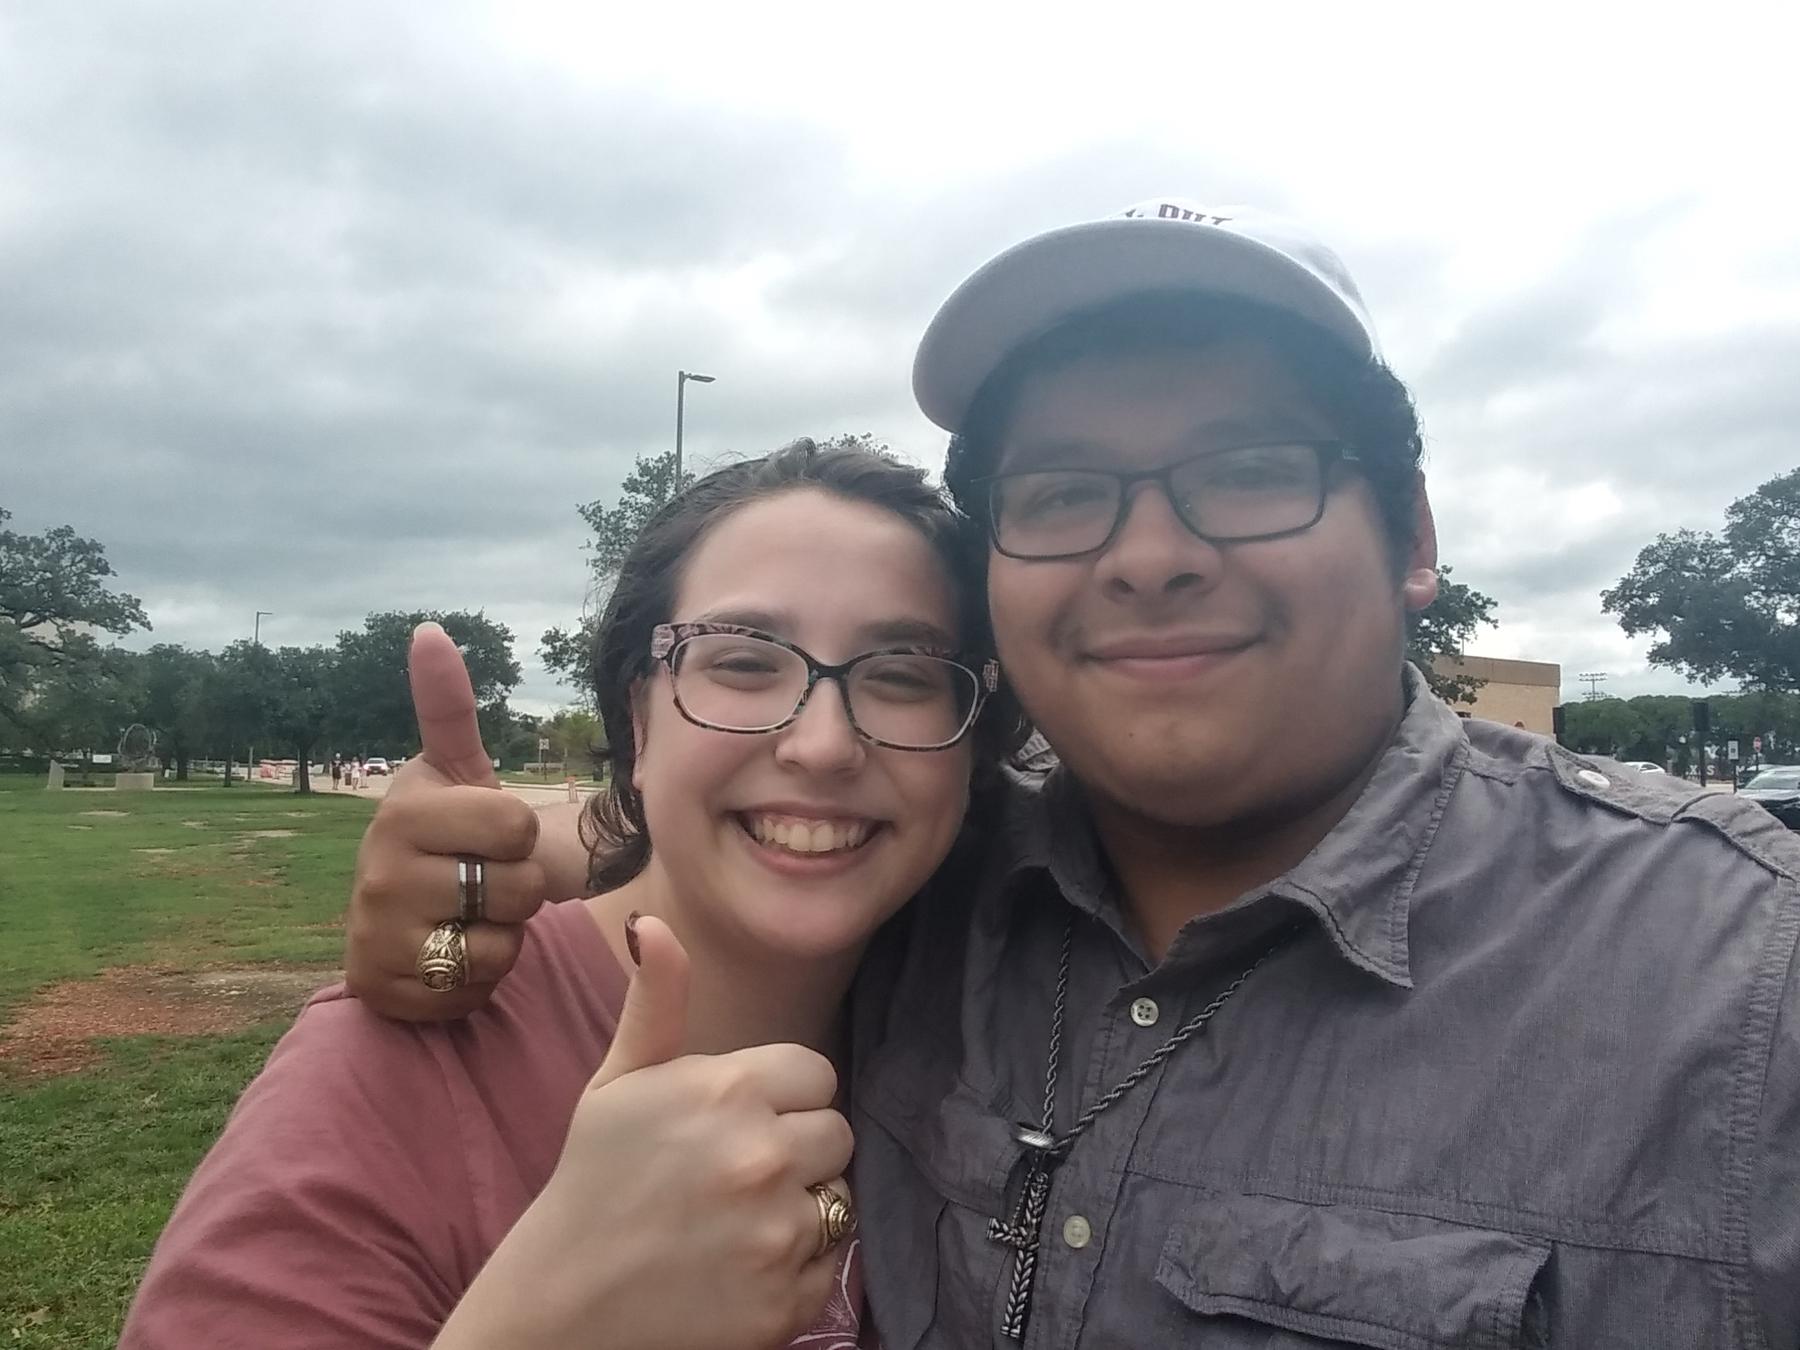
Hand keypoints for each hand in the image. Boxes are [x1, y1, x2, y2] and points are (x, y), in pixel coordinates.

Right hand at [344, 623, 582, 1019]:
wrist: (408, 918)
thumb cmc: (448, 836)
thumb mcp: (456, 771)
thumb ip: (448, 707)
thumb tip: (428, 628)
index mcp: (402, 810)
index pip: (516, 824)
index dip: (520, 836)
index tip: (487, 836)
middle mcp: (377, 873)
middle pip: (517, 886)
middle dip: (518, 890)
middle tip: (481, 883)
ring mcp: (376, 936)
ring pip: (501, 942)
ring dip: (503, 935)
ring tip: (468, 918)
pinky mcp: (383, 988)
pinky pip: (477, 984)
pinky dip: (481, 977)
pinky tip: (453, 956)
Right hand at [435, 917, 854, 1349]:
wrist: (562, 1307)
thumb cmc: (592, 1183)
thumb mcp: (617, 1082)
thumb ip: (656, 1002)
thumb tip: (653, 923)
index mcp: (729, 1090)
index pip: (816, 1075)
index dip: (781, 1099)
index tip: (737, 1124)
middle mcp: (763, 1155)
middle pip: (836, 1134)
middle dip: (798, 1151)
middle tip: (736, 1176)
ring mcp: (778, 1231)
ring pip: (838, 1199)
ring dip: (800, 1209)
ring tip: (736, 1223)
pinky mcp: (786, 1300)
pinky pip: (829, 1266)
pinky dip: (793, 1271)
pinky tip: (739, 1268)